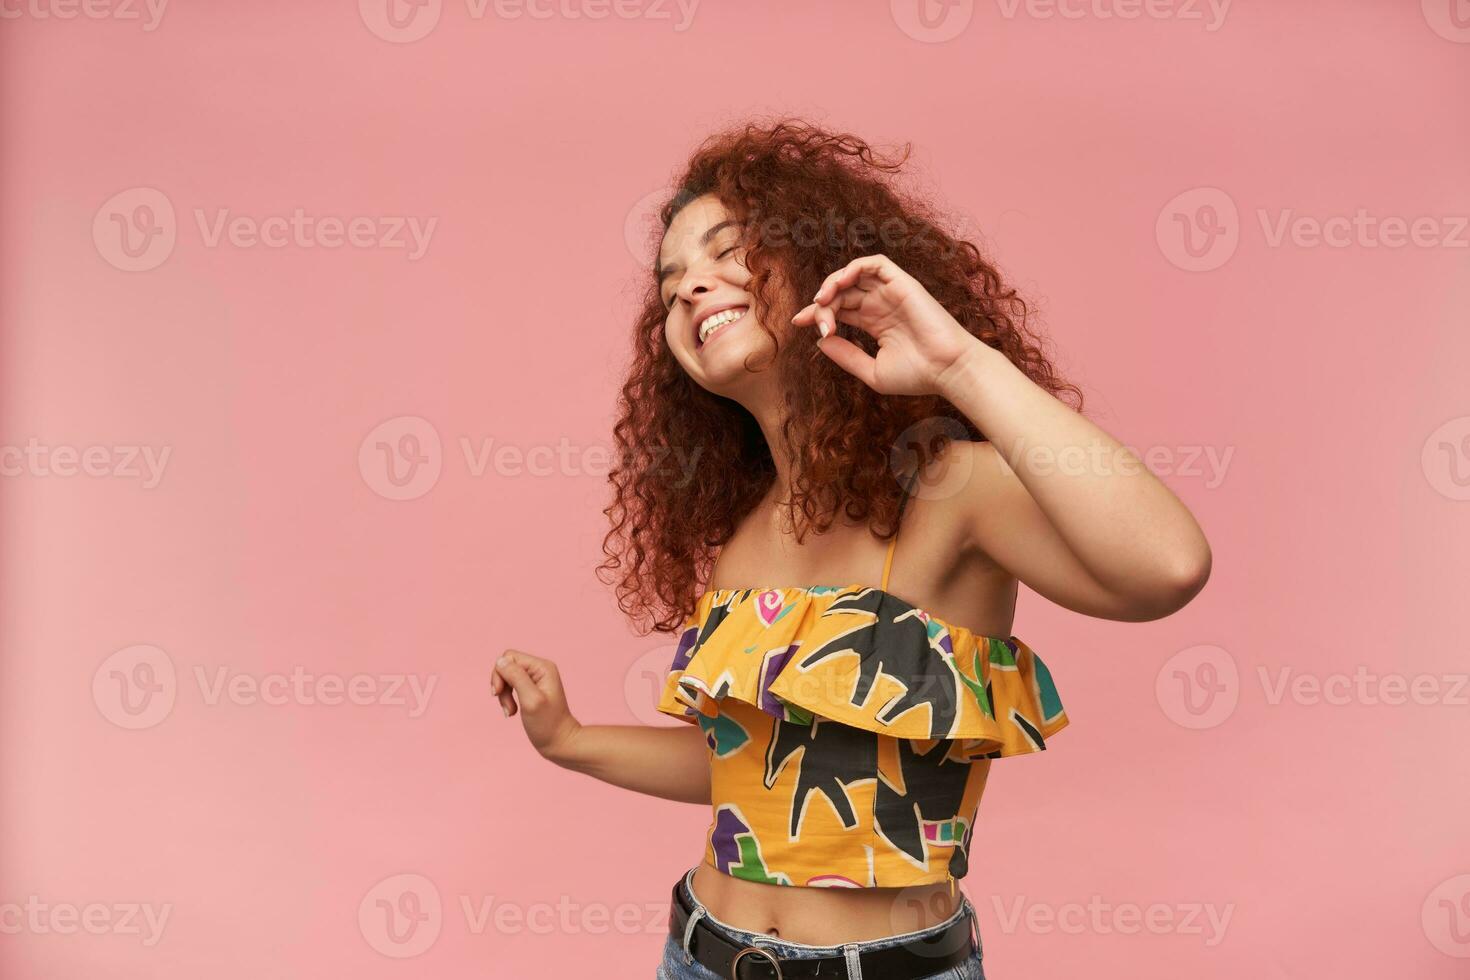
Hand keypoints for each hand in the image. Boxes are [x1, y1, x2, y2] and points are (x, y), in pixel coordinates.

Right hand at [491, 649, 580, 760]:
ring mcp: (536, 679)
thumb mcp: (530, 700)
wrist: (559, 742)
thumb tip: (500, 661)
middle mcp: (540, 669)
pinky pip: (511, 686)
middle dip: (501, 686)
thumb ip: (516, 678)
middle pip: (506, 666)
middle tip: (507, 707)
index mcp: (542, 667)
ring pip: (506, 677)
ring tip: (510, 712)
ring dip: (504, 695)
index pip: (509, 657)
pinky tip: (511, 712)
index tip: (499, 694)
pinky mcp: (531, 689)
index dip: (499, 674)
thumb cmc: (548, 724)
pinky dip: (507, 699)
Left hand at [790, 253, 979, 396]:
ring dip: (833, 282)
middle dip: (822, 305)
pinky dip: (852, 268)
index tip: (797, 322)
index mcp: (876, 322)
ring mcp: (891, 292)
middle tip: (815, 322)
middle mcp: (882, 304)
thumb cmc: (917, 376)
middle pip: (841, 293)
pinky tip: (839, 285)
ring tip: (822, 300)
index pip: (839, 309)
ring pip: (853, 275)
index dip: (817, 313)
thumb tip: (820, 341)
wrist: (947, 371)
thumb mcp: (872, 371)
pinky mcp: (902, 283)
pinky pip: (874, 263)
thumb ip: (846, 356)